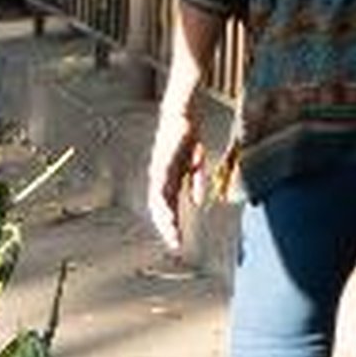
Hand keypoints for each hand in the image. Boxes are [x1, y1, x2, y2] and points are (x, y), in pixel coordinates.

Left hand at [143, 87, 206, 260]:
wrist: (182, 112)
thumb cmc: (188, 134)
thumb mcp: (196, 161)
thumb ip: (196, 181)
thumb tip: (197, 203)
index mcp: (170, 178)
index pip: (169, 206)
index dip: (173, 223)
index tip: (179, 240)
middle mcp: (160, 178)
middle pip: (161, 208)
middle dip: (168, 227)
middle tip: (175, 244)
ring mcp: (159, 171)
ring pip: (159, 201)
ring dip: (165, 218)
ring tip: (172, 232)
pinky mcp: (161, 164)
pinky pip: (161, 186)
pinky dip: (164, 201)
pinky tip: (168, 211)